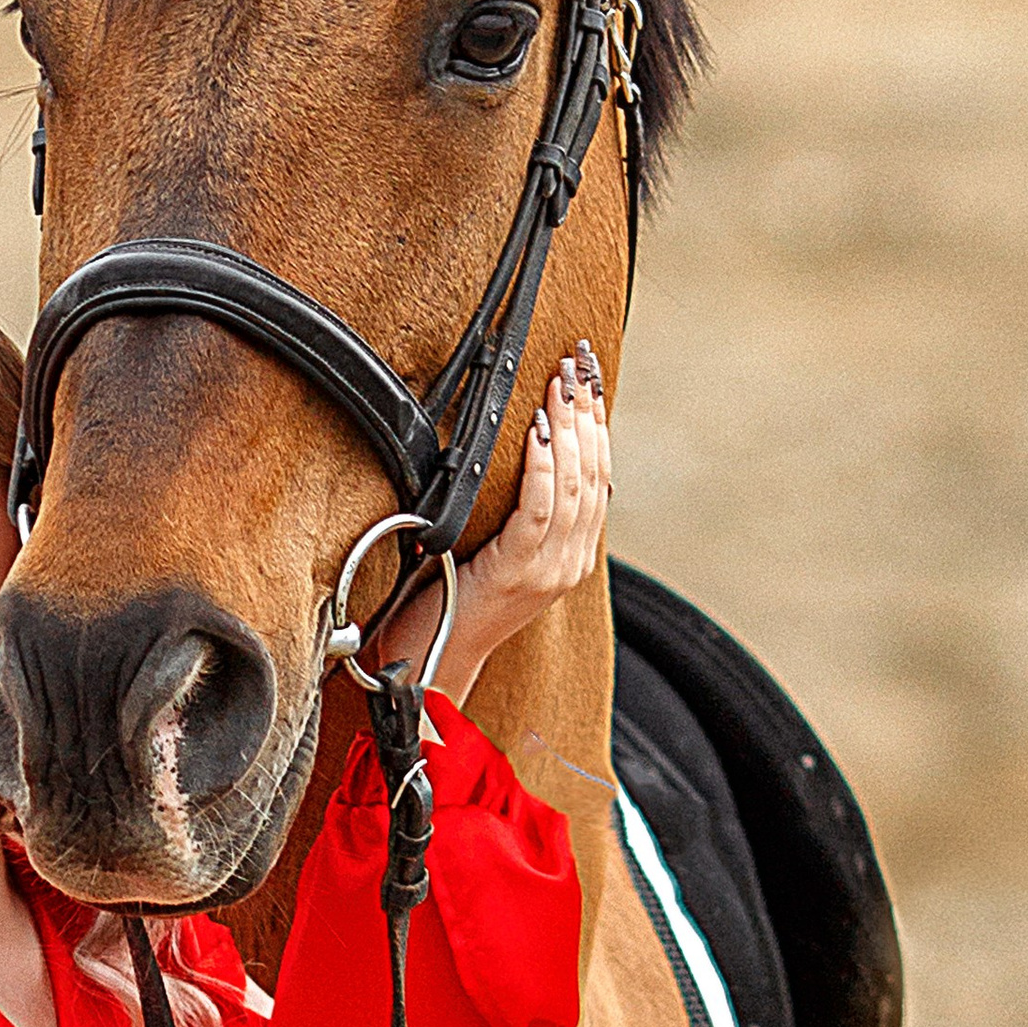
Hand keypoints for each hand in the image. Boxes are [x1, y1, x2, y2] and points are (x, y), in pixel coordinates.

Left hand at [372, 344, 609, 711]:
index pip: (599, 478)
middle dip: (585, 414)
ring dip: (567, 429)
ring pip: (573, 486)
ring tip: (558, 387)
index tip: (588, 380)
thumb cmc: (449, 596)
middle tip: (574, 368)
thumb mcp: (494, 547)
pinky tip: (536, 432)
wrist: (429, 658)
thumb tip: (526, 449)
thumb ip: (520, 512)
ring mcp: (549, 571)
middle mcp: (569, 563)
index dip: (596, 425)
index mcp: (571, 555)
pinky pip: (540, 509)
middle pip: (592, 474)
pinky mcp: (518, 572)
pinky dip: (541, 466)